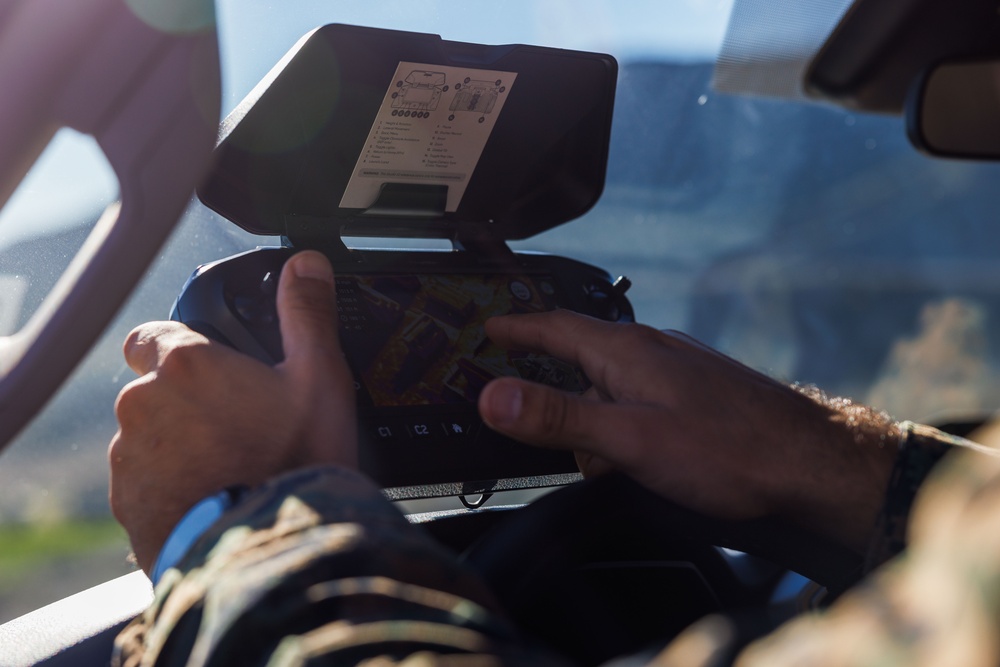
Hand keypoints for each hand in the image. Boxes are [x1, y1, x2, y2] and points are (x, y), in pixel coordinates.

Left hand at [108, 250, 355, 572]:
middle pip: (154, 391)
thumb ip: (307, 315)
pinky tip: (216, 496)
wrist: (269, 552)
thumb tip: (306, 263)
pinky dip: (172, 486)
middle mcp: (143, 406)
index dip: (178, 347)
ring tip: (231, 466)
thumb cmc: (294, 463)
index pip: (150, 335)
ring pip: (148, 437)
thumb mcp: (318, 380)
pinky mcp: (128, 504)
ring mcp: (130, 458)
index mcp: (186, 366)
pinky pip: (145, 483)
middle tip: (238, 426)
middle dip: (187, 403)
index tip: (209, 368)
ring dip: (178, 444)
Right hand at [477, 310, 899, 552]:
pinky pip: (644, 406)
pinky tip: (644, 462)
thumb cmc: (731, 450)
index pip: (554, 326)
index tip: (490, 327)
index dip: (516, 327)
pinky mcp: (698, 397)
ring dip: (599, 426)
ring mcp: (678, 372)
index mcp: (627, 351)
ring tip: (609, 466)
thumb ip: (559, 417)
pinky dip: (629, 431)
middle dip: (558, 398)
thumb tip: (494, 397)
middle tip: (541, 427)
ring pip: (614, 390)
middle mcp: (652, 351)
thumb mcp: (629, 438)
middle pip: (582, 362)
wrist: (811, 464)